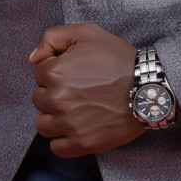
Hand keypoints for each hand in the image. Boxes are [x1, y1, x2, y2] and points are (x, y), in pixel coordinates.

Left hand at [29, 23, 144, 156]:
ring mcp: (70, 124)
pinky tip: (77, 126)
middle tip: (77, 89)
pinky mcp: (82, 144)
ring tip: (76, 108)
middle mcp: (58, 99)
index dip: (55, 70)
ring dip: (55, 117)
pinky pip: (56, 147)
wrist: (148, 86)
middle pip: (39, 99)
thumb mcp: (87, 33)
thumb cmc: (118, 58)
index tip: (74, 71)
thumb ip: (53, 37)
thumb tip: (32, 59)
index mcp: (56, 71)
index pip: (39, 73)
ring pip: (43, 125)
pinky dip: (63, 139)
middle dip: (54, 92)